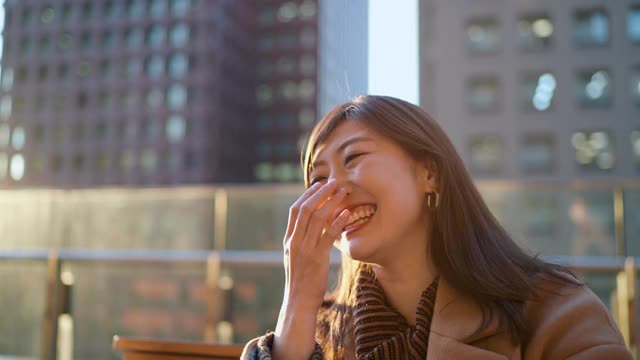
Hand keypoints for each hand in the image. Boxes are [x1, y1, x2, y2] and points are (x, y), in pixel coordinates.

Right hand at [281, 180, 350, 311]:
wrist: (298, 302)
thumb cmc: (301, 280)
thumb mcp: (296, 258)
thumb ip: (301, 242)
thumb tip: (312, 227)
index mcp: (289, 240)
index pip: (294, 210)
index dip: (307, 195)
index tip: (319, 185)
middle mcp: (294, 241)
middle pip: (305, 209)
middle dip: (320, 193)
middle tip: (334, 182)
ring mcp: (304, 249)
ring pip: (316, 218)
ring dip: (331, 202)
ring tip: (343, 192)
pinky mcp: (317, 259)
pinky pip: (328, 235)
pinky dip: (338, 222)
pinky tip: (347, 213)